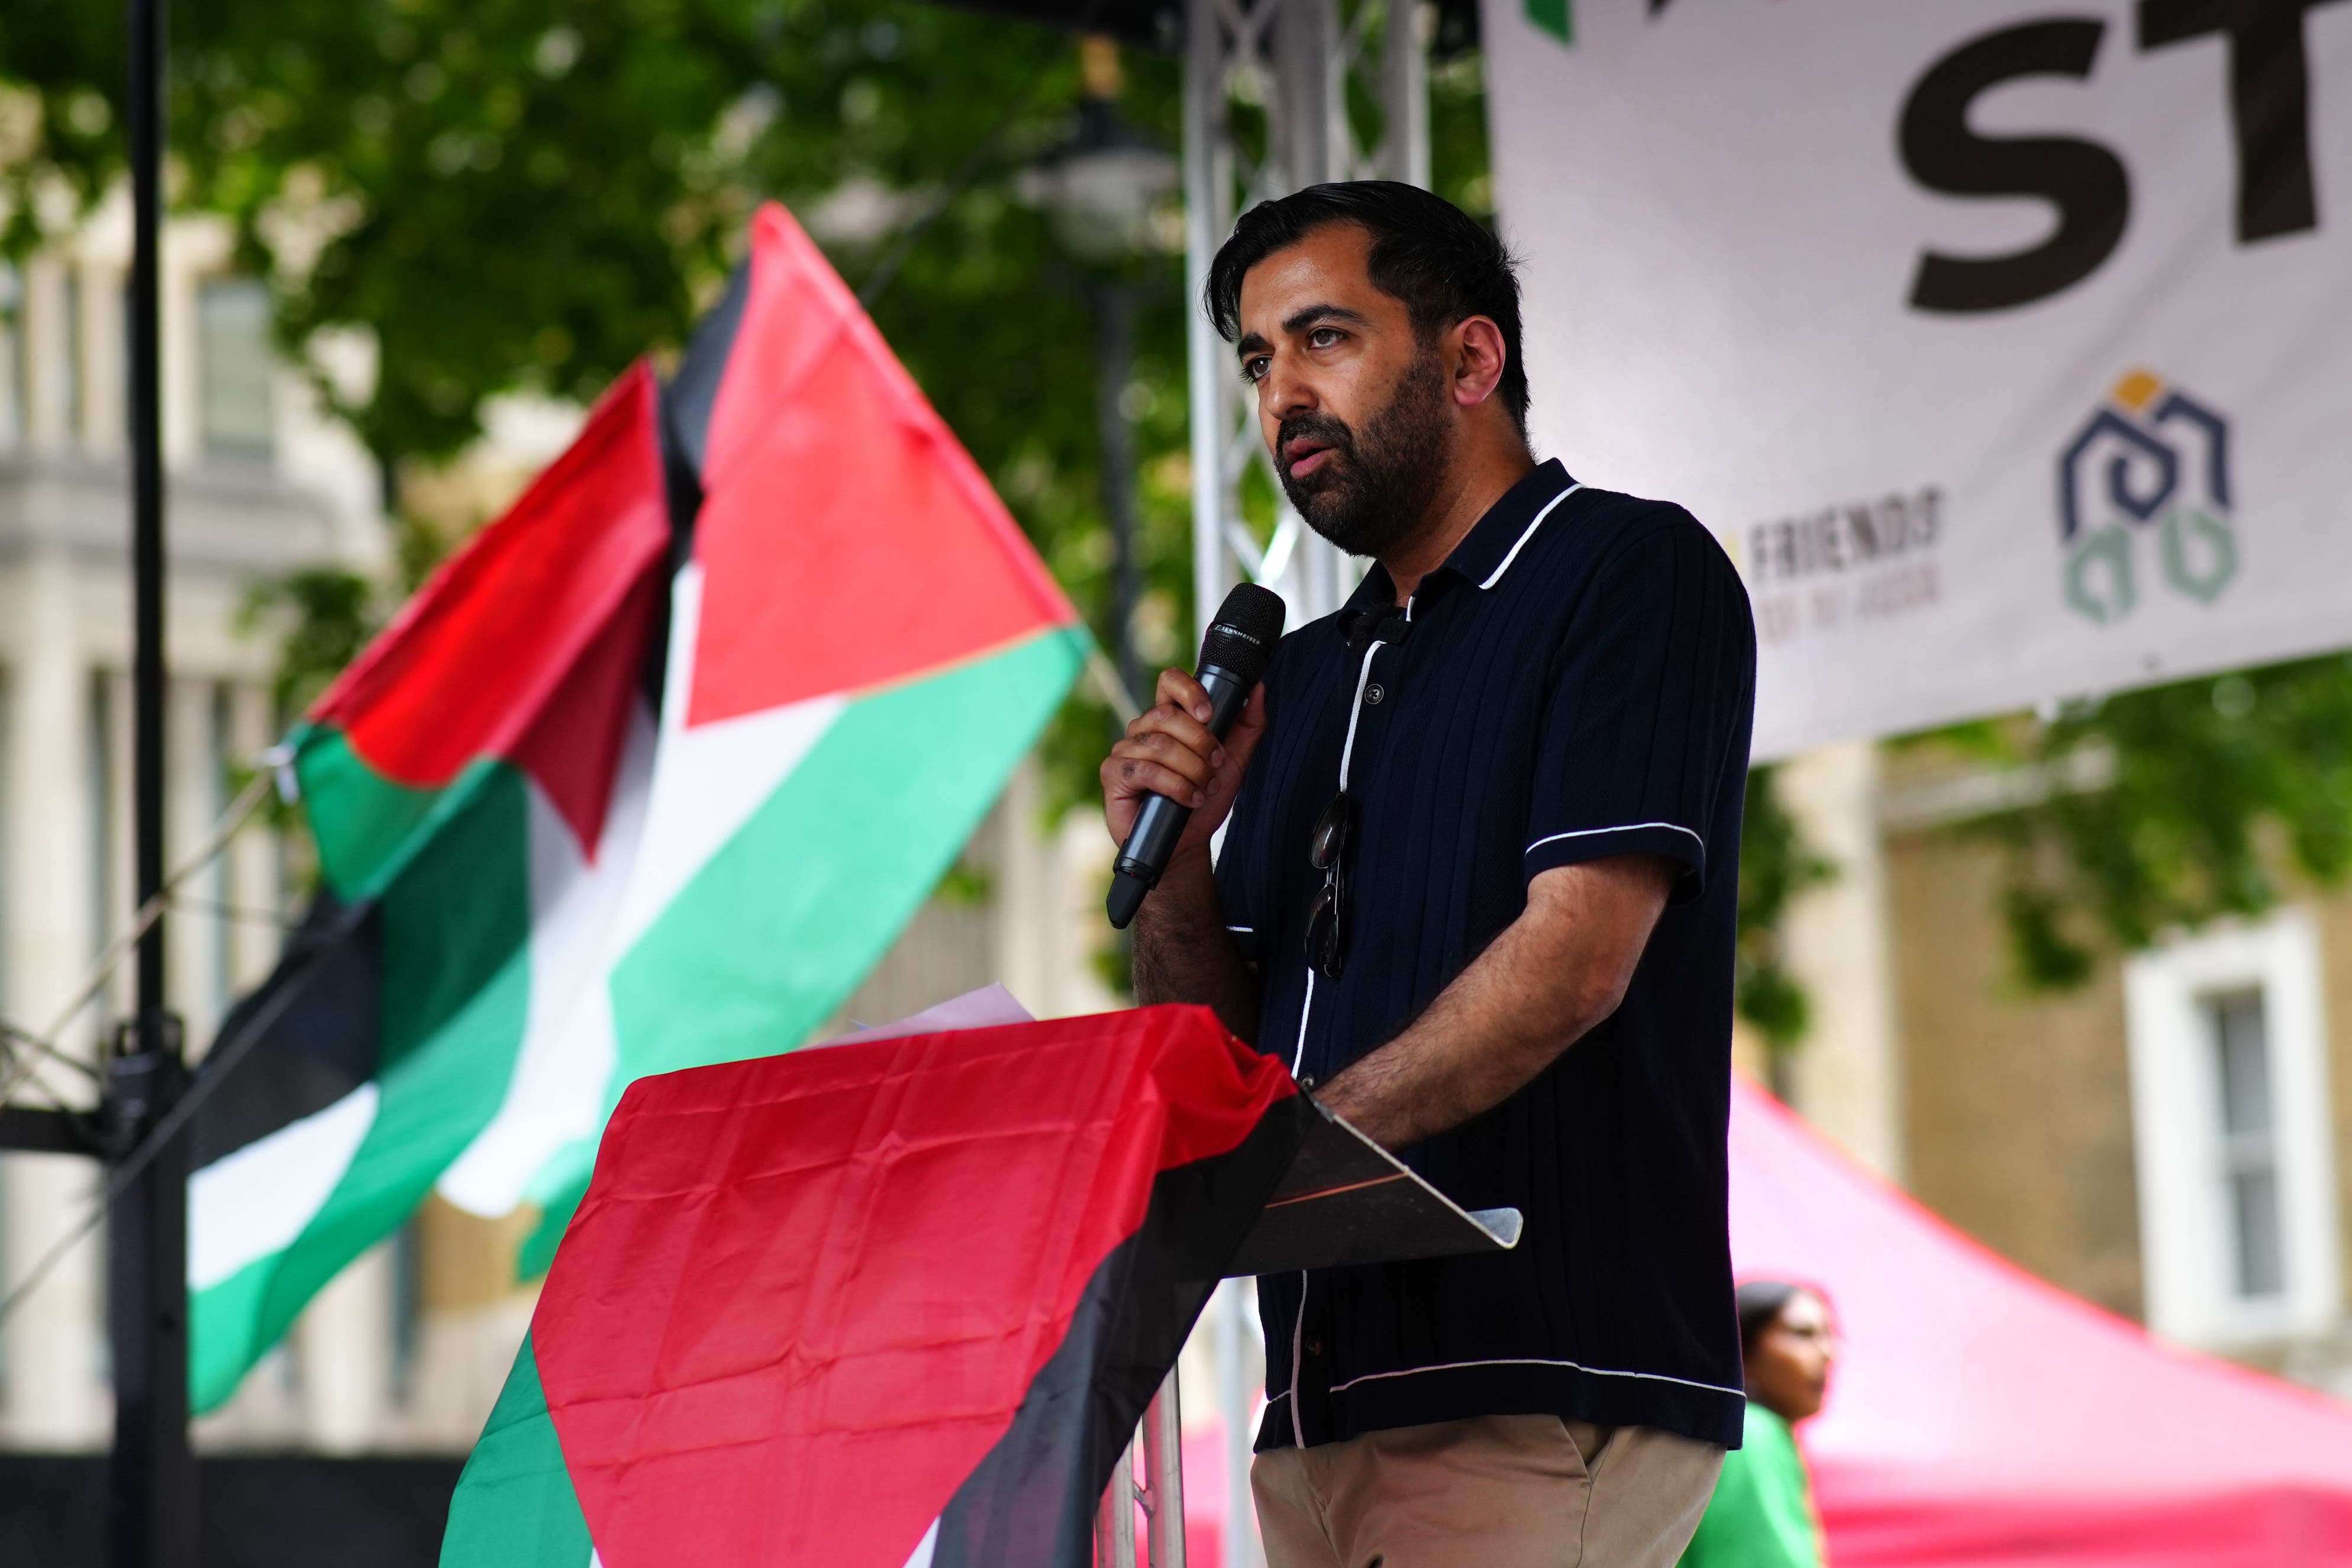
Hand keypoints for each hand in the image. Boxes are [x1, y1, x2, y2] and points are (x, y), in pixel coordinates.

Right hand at [1101, 669, 1268, 860]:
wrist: (1186, 843)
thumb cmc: (1204, 800)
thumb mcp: (1235, 761)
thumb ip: (1248, 726)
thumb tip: (1257, 690)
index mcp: (1169, 718)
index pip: (1170, 682)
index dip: (1189, 691)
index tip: (1210, 714)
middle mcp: (1143, 729)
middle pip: (1167, 715)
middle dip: (1200, 741)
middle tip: (1216, 764)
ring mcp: (1125, 750)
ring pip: (1160, 744)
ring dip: (1192, 769)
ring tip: (1204, 788)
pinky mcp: (1114, 773)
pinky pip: (1146, 770)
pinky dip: (1175, 786)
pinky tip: (1188, 799)